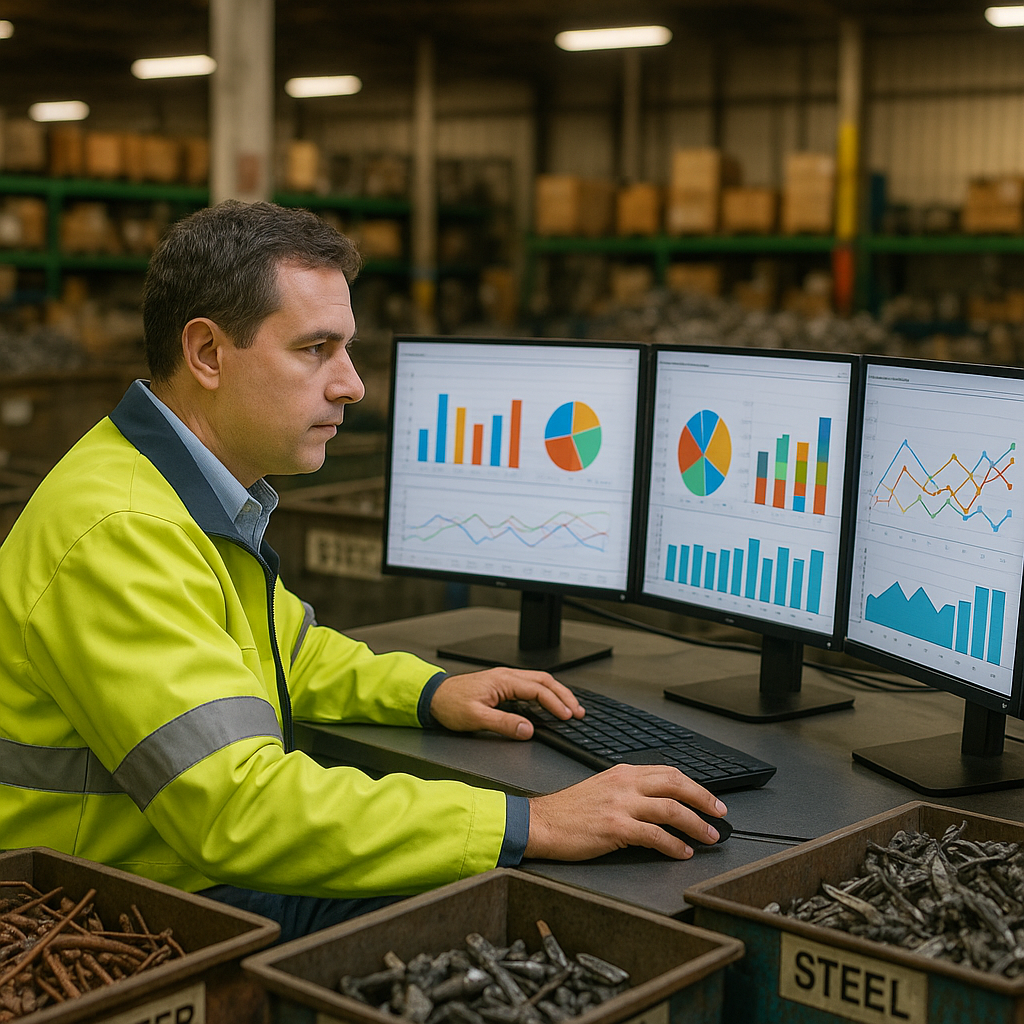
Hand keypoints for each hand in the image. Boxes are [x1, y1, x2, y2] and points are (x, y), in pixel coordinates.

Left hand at [429, 667, 583, 738]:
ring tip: (570, 708)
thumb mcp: (476, 718)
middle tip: (578, 711)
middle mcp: (506, 676)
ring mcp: (505, 680)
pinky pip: (530, 686)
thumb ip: (504, 723)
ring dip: (557, 693)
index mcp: (503, 681)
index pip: (538, 690)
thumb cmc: (450, 705)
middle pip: (544, 681)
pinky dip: (545, 694)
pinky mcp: (502, 685)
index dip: (555, 704)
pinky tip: (549, 704)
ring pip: (539, 682)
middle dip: (564, 695)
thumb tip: (528, 729)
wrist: (433, 697)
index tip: (568, 716)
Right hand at [525, 763, 727, 860]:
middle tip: (720, 814)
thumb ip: (629, 790)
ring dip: (696, 824)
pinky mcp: (616, 828)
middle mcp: (625, 784)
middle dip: (704, 799)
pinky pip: (655, 835)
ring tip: (708, 836)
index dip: (694, 786)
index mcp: (623, 773)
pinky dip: (674, 845)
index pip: (668, 772)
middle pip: (676, 784)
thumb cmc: (569, 811)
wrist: (542, 823)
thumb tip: (659, 802)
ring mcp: (621, 805)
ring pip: (671, 809)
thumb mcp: (602, 788)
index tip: (709, 799)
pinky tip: (682, 852)